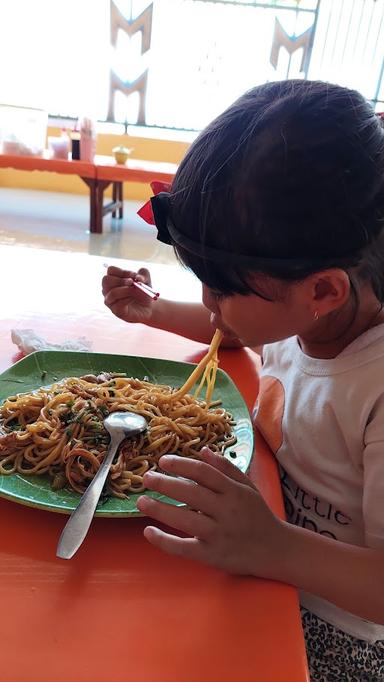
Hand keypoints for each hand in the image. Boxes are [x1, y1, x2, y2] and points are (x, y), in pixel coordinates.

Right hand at [102, 266, 153, 323]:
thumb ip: (144, 274)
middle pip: (106, 280)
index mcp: (113, 279)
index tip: (134, 275)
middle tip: (132, 282)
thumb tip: (138, 277)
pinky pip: (118, 304)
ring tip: (136, 291)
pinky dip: (128, 299)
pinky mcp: (116, 311)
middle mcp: (108, 289)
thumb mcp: (146, 279)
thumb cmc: (143, 291)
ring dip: (126, 290)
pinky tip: (133, 298)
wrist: (148, 307)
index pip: (111, 270)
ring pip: (112, 293)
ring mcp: (110, 300)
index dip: (122, 271)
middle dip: (121, 280)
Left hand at [137, 447, 285, 577]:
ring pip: (184, 520)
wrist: (276, 550)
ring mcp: (218, 535)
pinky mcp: (212, 556)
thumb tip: (202, 450)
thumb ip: (225, 468)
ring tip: (141, 502)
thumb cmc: (258, 515)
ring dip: (160, 510)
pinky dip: (164, 541)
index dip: (182, 465)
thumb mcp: (247, 486)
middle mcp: (226, 511)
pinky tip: (149, 532)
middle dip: (165, 484)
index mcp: (234, 491)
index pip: (204, 473)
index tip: (163, 461)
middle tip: (146, 478)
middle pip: (191, 494)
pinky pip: (183, 548)